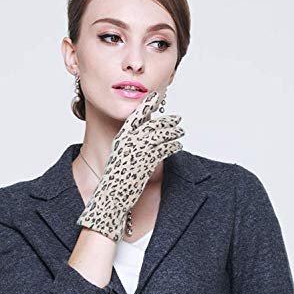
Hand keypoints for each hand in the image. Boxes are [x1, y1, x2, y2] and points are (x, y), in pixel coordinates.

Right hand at [76, 91, 184, 241]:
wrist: (112, 194)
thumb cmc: (115, 179)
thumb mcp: (120, 157)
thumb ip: (130, 146)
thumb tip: (144, 139)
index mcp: (121, 137)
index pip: (135, 116)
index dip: (146, 105)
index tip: (154, 99)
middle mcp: (130, 140)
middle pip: (152, 124)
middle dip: (167, 120)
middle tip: (177, 118)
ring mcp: (139, 148)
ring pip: (162, 134)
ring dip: (174, 131)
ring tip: (181, 131)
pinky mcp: (149, 159)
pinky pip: (166, 148)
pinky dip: (174, 145)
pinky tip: (178, 145)